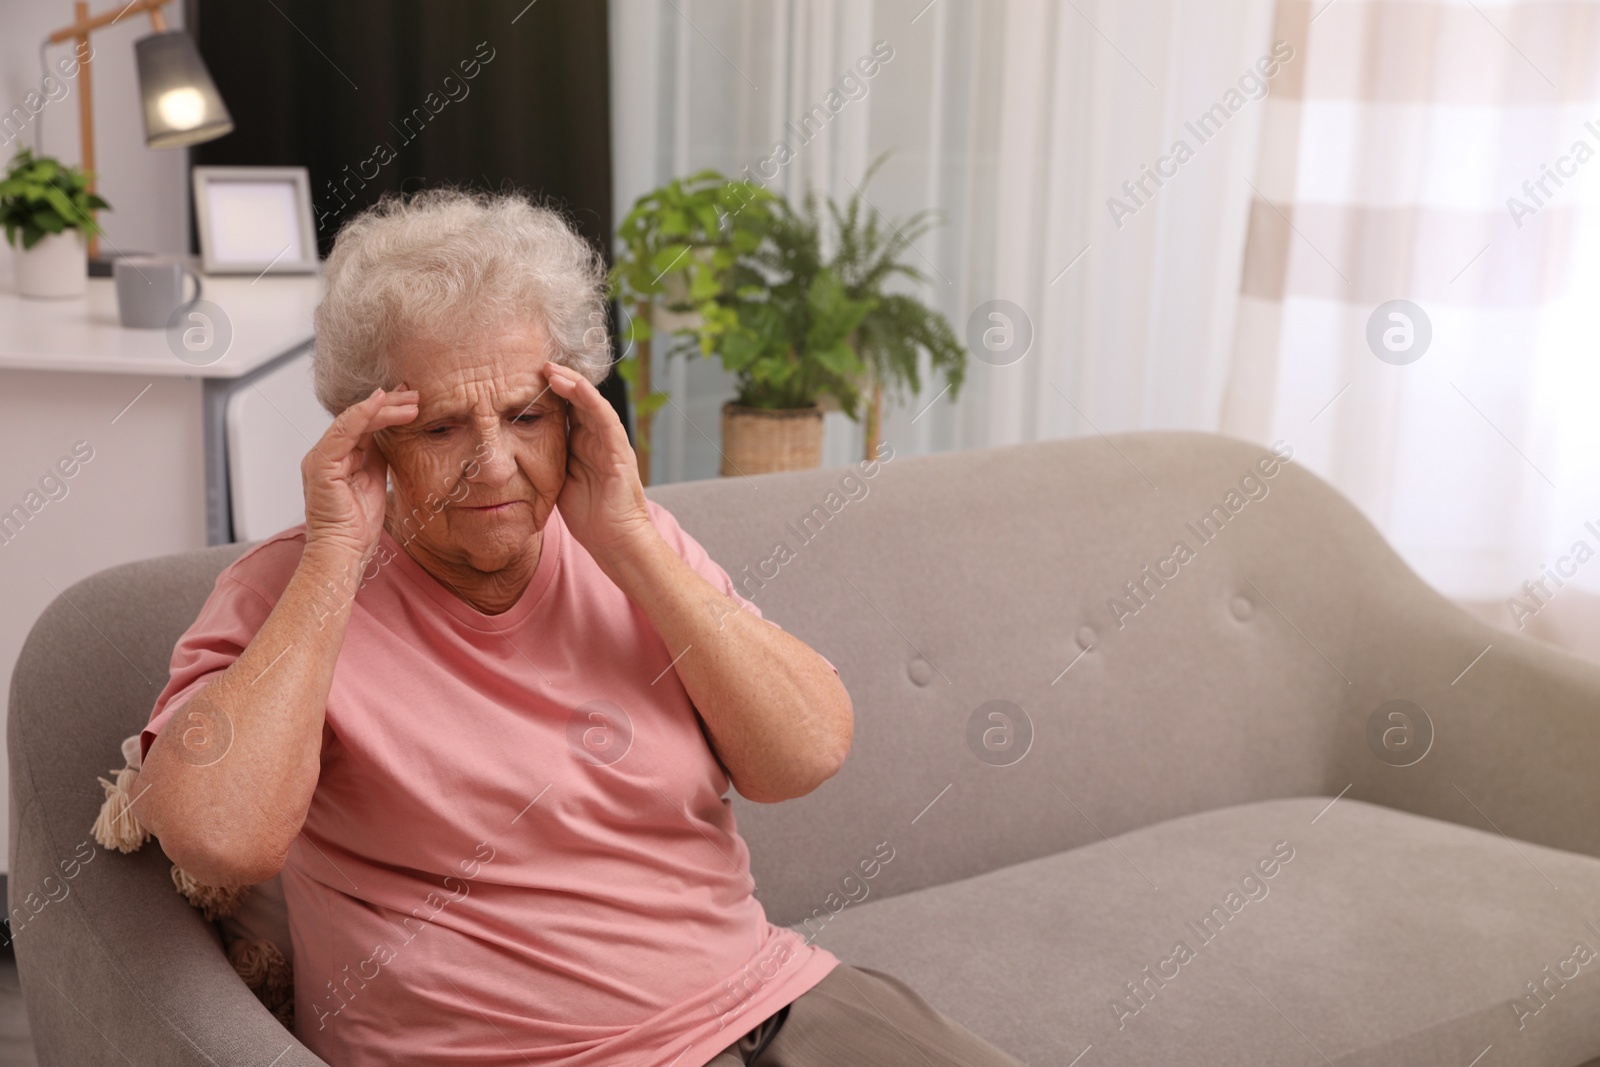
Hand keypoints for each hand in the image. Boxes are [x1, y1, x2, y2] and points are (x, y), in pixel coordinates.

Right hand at [302, 385, 418, 560]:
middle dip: (389, 403)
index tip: (412, 400)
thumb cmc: (357, 526)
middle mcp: (326, 454)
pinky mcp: (321, 465)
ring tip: (412, 401)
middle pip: (359, 417)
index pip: (363, 424)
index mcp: (337, 458)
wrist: (343, 552)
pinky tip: (382, 402)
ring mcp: (321, 458)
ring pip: (353, 419)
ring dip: (385, 407)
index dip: (387, 409)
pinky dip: (364, 414)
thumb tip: (391, 435)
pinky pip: (344, 431)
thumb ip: (377, 457)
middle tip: (416, 393)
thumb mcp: (374, 482)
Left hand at [542, 362, 656, 570]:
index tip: (525, 377)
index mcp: (583, 444)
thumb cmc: (589, 515)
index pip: (567, 409)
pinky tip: (576, 387)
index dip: (550, 392)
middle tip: (538, 363)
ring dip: (573, 384)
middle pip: (579, 400)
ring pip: (591, 403)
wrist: (615, 541)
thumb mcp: (559, 480)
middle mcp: (598, 439)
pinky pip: (605, 419)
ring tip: (552, 369)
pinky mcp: (619, 452)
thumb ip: (547, 459)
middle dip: (560, 380)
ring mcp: (610, 443)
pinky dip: (590, 401)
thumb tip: (516, 445)